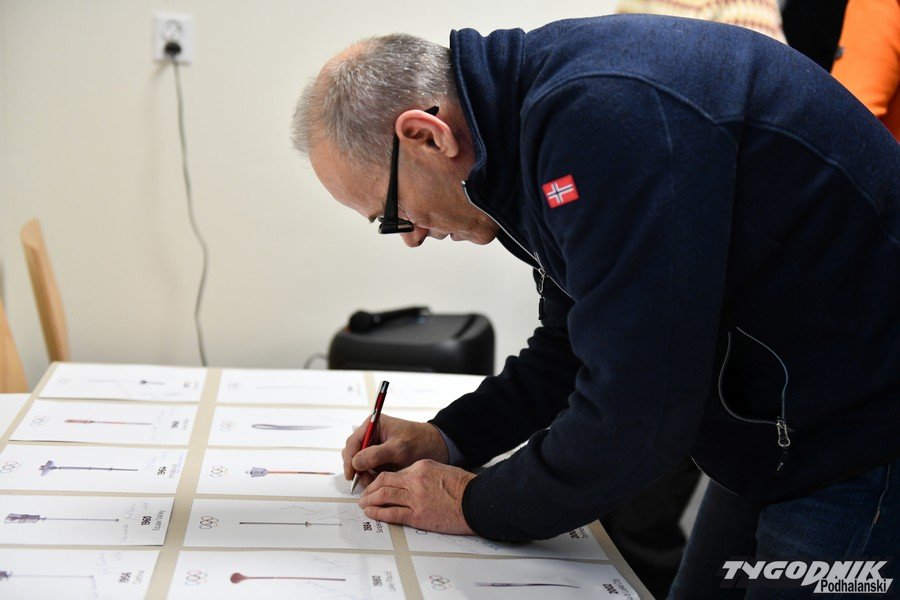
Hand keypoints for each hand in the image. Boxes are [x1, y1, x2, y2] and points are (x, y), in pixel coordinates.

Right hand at [342, 414, 449, 487]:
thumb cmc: (420, 442)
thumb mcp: (399, 448)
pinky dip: (372, 477)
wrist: (438, 447)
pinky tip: (379, 482)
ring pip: (361, 464)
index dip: (349, 459)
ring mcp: (376, 448)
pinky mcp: (381, 459)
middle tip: (365, 481)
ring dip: (365, 475)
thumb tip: (355, 463)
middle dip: (357, 469)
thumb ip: (376, 454)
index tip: (351, 474)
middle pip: (354, 454)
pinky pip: (370, 470)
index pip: (353, 442)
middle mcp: (372, 435)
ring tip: (375, 483)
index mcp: (374, 425)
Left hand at [359, 459, 475, 533]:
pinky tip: (371, 513)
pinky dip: (377, 513)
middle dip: (371, 487)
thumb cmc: (465, 487)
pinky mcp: (417, 515)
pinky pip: (391, 513)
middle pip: (384, 481)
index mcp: (421, 466)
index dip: (382, 479)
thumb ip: (425, 475)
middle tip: (364, 494)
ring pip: (383, 495)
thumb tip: (411, 482)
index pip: (395, 472)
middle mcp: (415, 480)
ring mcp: (415, 498)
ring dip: (370, 500)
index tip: (377, 485)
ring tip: (364, 504)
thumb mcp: (442, 471)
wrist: (477, 501)